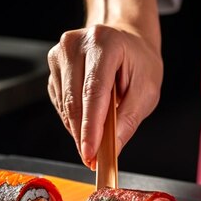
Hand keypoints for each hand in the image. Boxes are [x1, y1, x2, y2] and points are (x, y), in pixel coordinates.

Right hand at [47, 24, 162, 168]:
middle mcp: (76, 44)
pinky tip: (88, 117)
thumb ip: (128, 119)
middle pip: (74, 101)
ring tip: (97, 137)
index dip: (90, 127)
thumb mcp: (146, 90)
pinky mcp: (53, 66)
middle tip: (93, 159)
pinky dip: (73, 119)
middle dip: (83, 136)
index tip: (90, 153)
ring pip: (64, 105)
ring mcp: (60, 54)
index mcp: (104, 43)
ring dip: (78, 129)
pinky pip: (60, 103)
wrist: (126, 41)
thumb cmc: (138, 63)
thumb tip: (111, 148)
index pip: (93, 92)